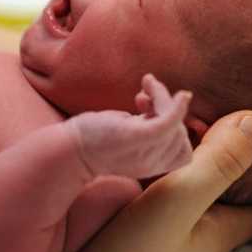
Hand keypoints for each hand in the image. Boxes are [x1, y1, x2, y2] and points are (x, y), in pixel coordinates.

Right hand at [52, 110, 251, 251]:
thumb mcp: (176, 205)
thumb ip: (217, 165)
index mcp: (219, 232)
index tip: (238, 129)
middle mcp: (196, 244)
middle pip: (215, 193)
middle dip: (205, 153)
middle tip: (178, 111)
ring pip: (179, 199)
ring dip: (168, 163)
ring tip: (146, 119)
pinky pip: (149, 210)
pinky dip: (143, 182)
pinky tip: (123, 164)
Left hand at [69, 74, 192, 178]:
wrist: (68, 150)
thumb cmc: (93, 139)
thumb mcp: (124, 132)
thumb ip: (141, 122)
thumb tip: (149, 97)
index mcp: (152, 166)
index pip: (183, 152)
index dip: (176, 130)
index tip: (149, 112)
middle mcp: (153, 163)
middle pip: (181, 134)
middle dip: (168, 109)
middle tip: (144, 95)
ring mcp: (146, 151)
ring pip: (174, 122)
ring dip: (163, 98)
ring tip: (145, 87)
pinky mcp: (137, 137)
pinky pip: (168, 121)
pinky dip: (173, 104)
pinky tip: (162, 86)